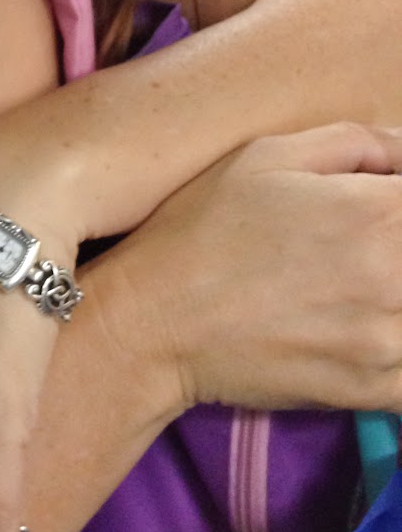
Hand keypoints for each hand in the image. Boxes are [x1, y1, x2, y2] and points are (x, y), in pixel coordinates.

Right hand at [104, 122, 401, 414]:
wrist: (155, 323)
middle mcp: (395, 276)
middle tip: (355, 250)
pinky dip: (399, 347)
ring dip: (397, 296)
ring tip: (355, 287)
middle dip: (396, 245)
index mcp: (374, 211)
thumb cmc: (202, 229)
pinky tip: (366, 329)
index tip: (380, 205)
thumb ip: (355, 142)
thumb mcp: (265, 155)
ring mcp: (388, 340)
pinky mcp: (375, 389)